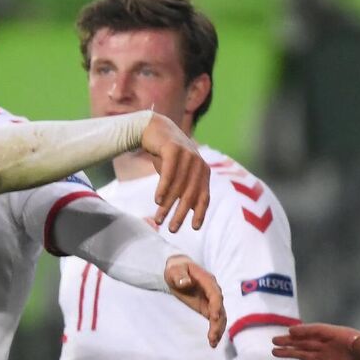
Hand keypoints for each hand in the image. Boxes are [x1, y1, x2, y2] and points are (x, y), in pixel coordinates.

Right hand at [138, 113, 208, 231]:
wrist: (155, 129)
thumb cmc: (166, 156)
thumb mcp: (178, 173)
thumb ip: (184, 188)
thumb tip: (187, 211)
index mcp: (203, 172)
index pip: (204, 196)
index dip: (200, 213)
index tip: (194, 228)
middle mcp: (198, 164)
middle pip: (190, 194)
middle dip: (181, 214)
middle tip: (172, 229)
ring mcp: (187, 155)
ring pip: (177, 187)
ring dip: (167, 205)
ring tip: (159, 219)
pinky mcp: (174, 149)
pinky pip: (169, 173)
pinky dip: (163, 188)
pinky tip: (157, 200)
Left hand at [164, 255, 225, 347]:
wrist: (178, 270)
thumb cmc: (176, 269)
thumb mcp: (174, 270)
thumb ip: (179, 275)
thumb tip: (185, 282)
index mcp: (207, 280)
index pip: (215, 294)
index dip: (216, 306)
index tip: (214, 317)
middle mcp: (213, 291)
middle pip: (220, 308)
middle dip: (218, 323)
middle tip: (213, 337)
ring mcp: (212, 300)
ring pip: (220, 316)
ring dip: (218, 329)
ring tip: (213, 343)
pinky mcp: (208, 308)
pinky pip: (215, 320)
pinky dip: (215, 330)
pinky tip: (213, 342)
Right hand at [272, 323, 359, 359]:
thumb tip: (356, 341)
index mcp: (339, 335)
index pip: (318, 331)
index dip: (305, 331)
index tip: (291, 332)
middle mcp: (330, 344)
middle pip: (307, 341)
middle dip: (291, 341)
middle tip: (274, 341)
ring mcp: (328, 355)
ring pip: (305, 353)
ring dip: (290, 352)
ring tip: (275, 352)